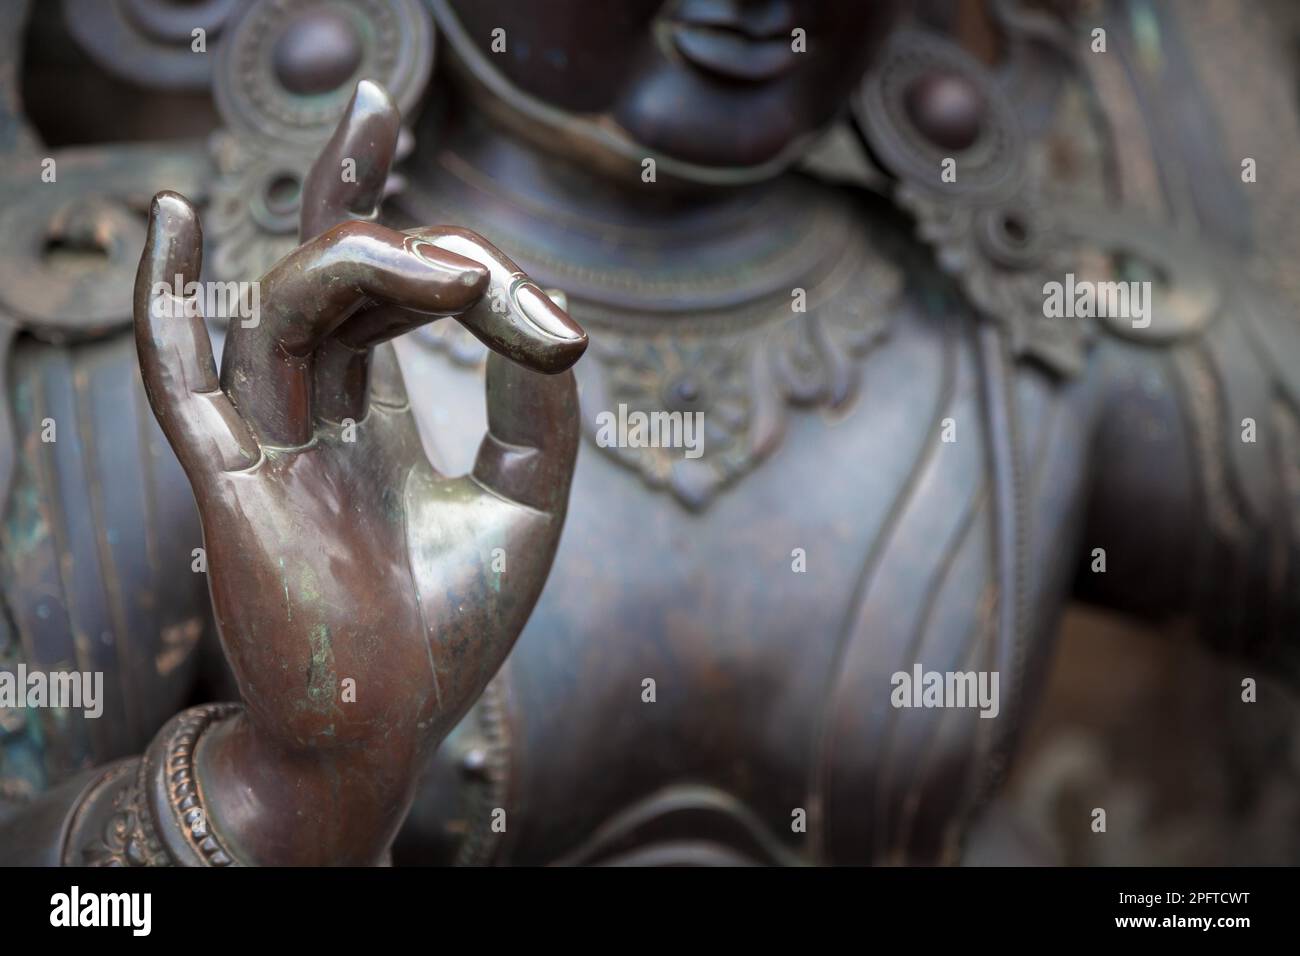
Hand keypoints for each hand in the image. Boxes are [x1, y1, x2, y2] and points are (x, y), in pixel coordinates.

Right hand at [132, 81, 585, 863]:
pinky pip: (181, 378)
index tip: (521, 288)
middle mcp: (310, 419)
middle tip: (409, 134)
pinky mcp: (231, 486)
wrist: (385, 736)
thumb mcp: (526, 498)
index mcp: (367, 424)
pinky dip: (170, 300)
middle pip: (322, 275)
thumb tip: (547, 310)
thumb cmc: (446, 632)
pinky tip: (181, 220)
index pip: (379, 303)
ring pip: (283, 309)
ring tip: (443, 264)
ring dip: (360, 262)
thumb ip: (538, 401)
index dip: (432, 249)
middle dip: (366, 199)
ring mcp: (267, 445)